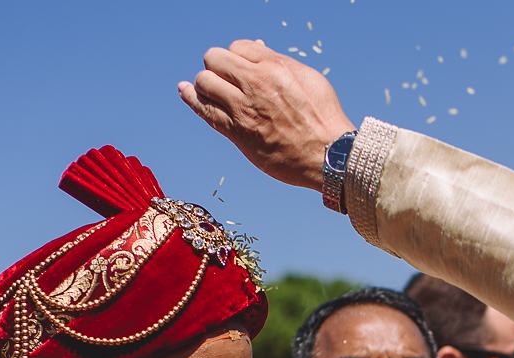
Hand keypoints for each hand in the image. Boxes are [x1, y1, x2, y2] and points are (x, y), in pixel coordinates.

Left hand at [179, 40, 354, 191]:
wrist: (328, 155)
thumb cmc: (323, 116)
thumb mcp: (307, 78)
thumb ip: (278, 61)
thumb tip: (256, 47)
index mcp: (274, 67)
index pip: (238, 46)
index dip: (238, 56)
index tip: (244, 69)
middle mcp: (255, 84)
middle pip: (214, 59)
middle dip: (217, 65)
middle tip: (227, 79)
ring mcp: (243, 109)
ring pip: (204, 82)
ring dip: (206, 84)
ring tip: (216, 91)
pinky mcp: (237, 132)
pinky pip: (204, 110)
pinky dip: (191, 98)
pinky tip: (184, 91)